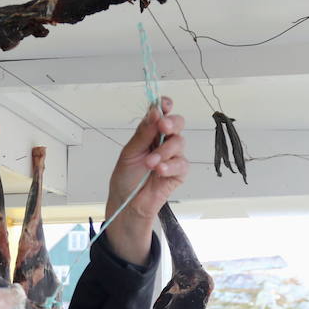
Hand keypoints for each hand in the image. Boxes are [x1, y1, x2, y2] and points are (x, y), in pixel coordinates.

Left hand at [103, 101, 188, 264]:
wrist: (128, 204)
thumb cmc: (126, 178)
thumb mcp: (129, 153)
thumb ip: (143, 133)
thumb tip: (154, 112)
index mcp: (150, 132)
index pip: (161, 112)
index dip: (165, 105)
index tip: (164, 104)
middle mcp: (163, 141)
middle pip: (177, 122)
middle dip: (171, 123)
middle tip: (162, 127)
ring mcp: (173, 156)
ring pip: (179, 142)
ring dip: (164, 151)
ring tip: (150, 164)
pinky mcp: (179, 172)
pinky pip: (182, 163)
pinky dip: (170, 166)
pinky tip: (159, 171)